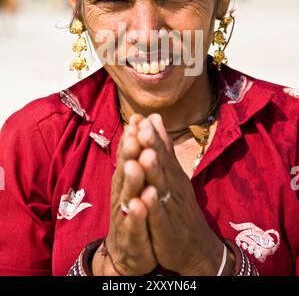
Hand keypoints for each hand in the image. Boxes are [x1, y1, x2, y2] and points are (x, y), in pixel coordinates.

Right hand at [92, 115, 157, 275]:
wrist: (129, 251)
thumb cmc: (135, 210)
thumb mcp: (137, 181)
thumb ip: (139, 153)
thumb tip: (142, 122)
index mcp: (126, 180)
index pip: (128, 156)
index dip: (132, 138)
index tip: (137, 118)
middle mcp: (122, 194)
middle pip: (125, 171)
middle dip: (129, 152)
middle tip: (133, 134)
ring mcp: (126, 215)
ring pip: (128, 195)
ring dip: (132, 180)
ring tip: (135, 163)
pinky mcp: (132, 236)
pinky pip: (135, 225)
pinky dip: (138, 215)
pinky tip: (141, 204)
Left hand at [135, 115, 233, 274]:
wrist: (196, 247)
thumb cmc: (180, 206)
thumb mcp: (174, 174)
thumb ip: (164, 147)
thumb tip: (154, 117)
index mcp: (171, 174)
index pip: (161, 151)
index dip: (151, 136)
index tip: (141, 118)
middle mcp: (173, 187)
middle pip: (161, 165)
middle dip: (152, 147)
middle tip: (142, 129)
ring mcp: (171, 208)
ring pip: (161, 188)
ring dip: (153, 172)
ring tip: (145, 156)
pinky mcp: (167, 231)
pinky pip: (159, 218)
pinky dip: (152, 209)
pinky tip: (144, 198)